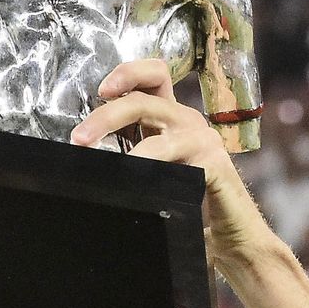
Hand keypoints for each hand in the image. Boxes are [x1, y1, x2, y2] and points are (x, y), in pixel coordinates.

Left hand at [71, 59, 273, 274]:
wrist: (230, 233)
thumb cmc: (189, 204)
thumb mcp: (154, 174)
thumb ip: (129, 157)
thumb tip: (81, 159)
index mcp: (170, 119)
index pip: (153, 76)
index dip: (127, 73)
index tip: (100, 91)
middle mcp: (185, 122)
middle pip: (143, 98)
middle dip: (105, 115)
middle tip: (78, 138)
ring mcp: (201, 139)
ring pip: (155, 121)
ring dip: (120, 136)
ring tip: (96, 160)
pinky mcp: (213, 163)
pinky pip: (173, 156)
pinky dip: (147, 165)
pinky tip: (132, 179)